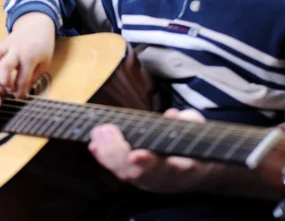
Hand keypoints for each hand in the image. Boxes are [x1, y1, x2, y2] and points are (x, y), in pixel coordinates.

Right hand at [0, 13, 55, 97]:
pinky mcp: (0, 43)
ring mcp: (7, 45)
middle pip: (5, 66)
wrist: (38, 26)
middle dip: (4, 81)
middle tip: (7, 89)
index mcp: (30, 57)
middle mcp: (16, 51)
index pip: (22, 80)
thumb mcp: (43, 64)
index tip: (19, 97)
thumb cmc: (42, 47)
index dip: (19, 93)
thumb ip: (32, 78)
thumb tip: (20, 92)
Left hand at [89, 108, 215, 192]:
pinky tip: (94, 146)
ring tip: (97, 135)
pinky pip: (120, 170)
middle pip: (137, 173)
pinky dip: (105, 158)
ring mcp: (149, 181)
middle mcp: (163, 179)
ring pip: (126, 173)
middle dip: (118, 153)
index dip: (149, 164)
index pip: (165, 169)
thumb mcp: (200, 130)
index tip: (136, 155)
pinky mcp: (138, 177)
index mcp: (183, 168)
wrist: (203, 171)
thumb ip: (188, 123)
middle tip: (105, 131)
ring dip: (108, 154)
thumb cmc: (198, 146)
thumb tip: (173, 116)